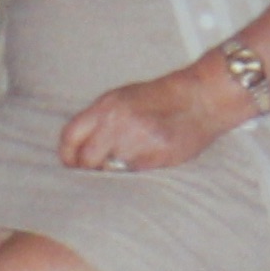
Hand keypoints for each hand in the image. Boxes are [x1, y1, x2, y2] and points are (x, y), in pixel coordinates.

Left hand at [58, 61, 244, 172]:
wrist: (201, 97)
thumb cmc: (160, 98)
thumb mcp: (122, 98)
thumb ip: (98, 120)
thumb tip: (77, 147)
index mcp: (105, 107)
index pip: (70, 136)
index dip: (67, 155)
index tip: (70, 164)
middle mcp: (117, 123)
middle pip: (86, 159)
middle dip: (89, 168)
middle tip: (97, 169)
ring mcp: (137, 141)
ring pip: (110, 170)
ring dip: (116, 170)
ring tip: (131, 157)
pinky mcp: (156, 156)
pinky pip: (135, 173)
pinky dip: (136, 170)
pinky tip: (147, 157)